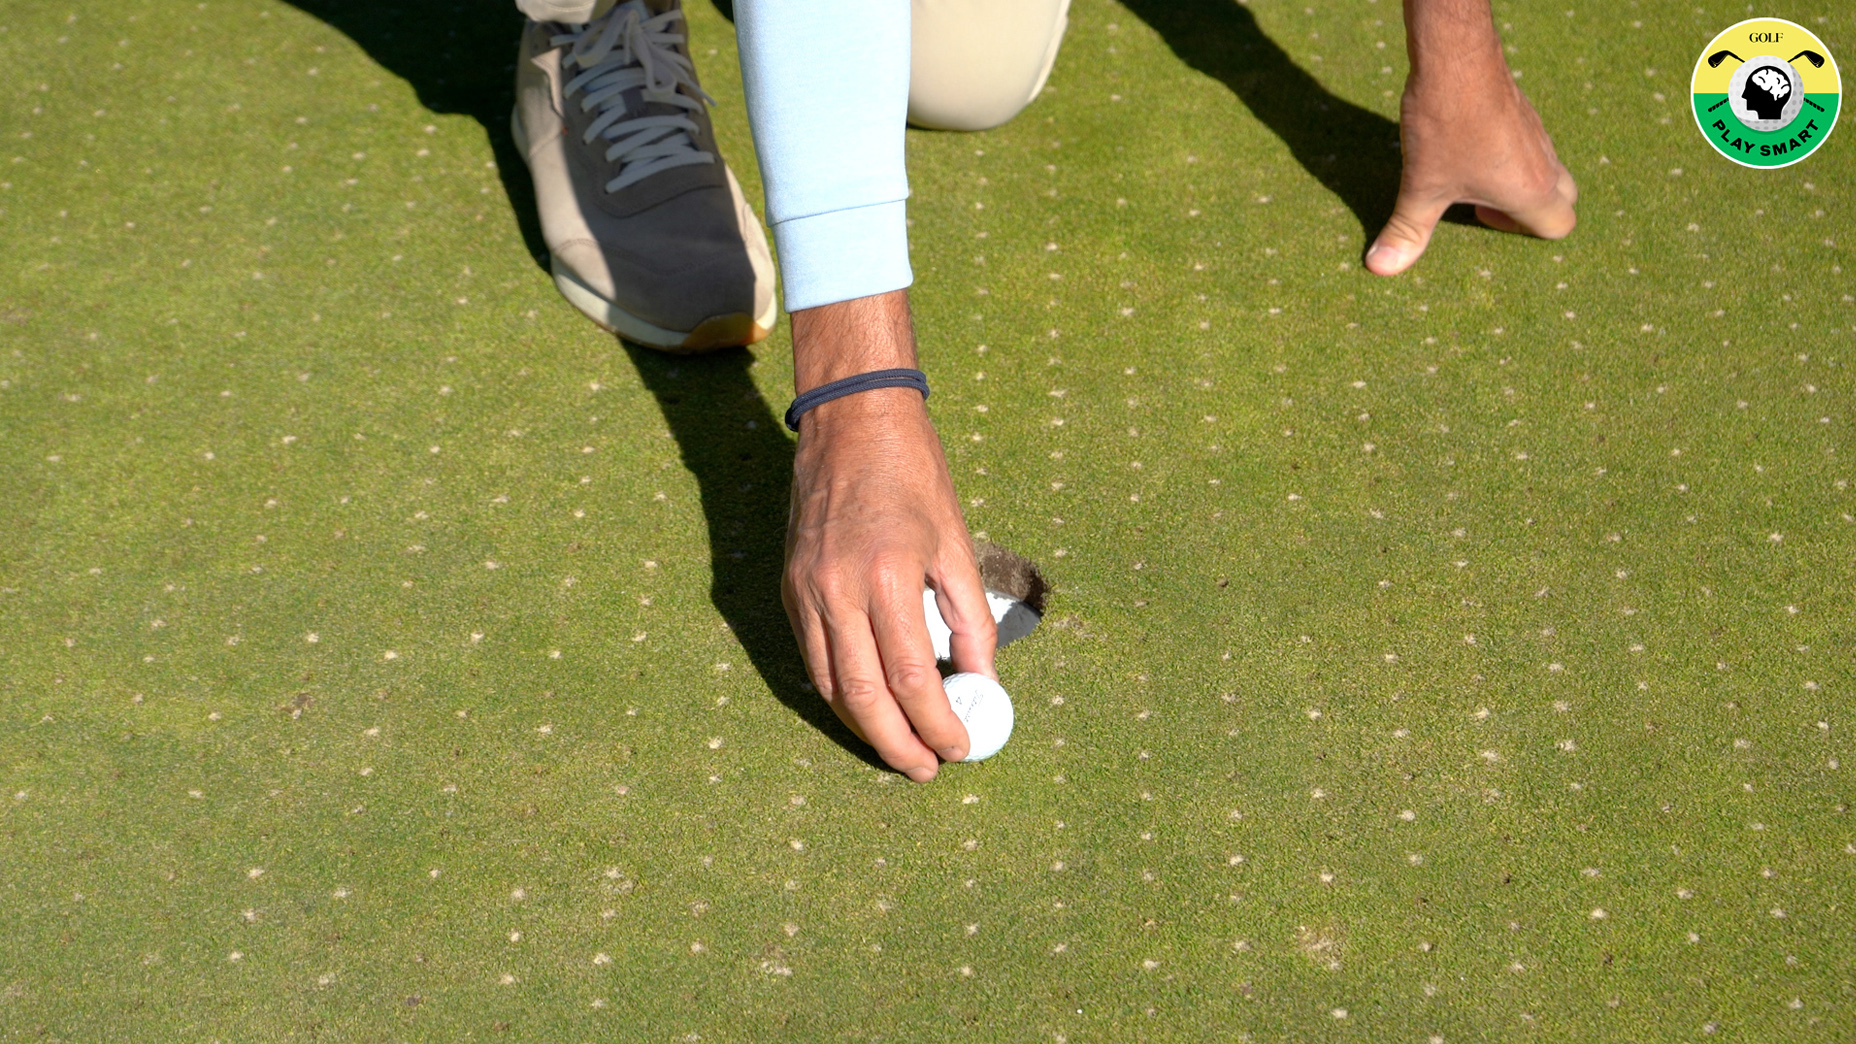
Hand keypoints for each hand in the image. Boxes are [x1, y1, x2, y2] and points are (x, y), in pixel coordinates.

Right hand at [783, 291, 996, 781]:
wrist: (850, 422)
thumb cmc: (914, 476)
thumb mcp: (957, 545)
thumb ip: (970, 620)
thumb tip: (982, 683)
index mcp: (889, 577)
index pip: (913, 679)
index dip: (938, 724)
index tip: (962, 747)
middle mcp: (838, 590)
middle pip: (865, 697)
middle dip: (898, 744)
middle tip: (928, 768)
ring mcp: (805, 591)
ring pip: (830, 686)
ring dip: (867, 726)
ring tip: (903, 748)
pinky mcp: (788, 588)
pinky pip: (813, 658)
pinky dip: (841, 691)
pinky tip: (869, 706)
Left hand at [1366, 1, 1577, 275]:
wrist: (1456, 59)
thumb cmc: (1446, 128)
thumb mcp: (1421, 187)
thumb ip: (1407, 232)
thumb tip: (1380, 269)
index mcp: (1531, 191)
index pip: (1561, 226)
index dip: (1525, 234)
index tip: (1482, 216)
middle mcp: (1545, 163)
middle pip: (1563, 198)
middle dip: (1531, 210)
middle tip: (1483, 202)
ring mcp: (1538, 133)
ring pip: (1547, 168)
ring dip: (1517, 179)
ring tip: (1467, 173)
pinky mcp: (1524, 111)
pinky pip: (1530, 143)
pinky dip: (1509, 153)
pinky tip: (1467, 143)